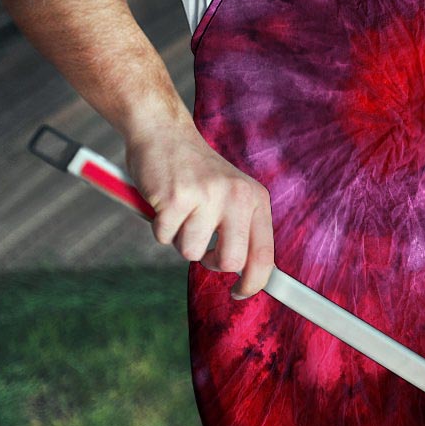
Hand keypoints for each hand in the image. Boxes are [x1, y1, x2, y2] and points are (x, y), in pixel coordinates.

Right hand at [125, 124, 273, 298]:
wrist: (164, 132)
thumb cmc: (196, 173)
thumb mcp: (231, 194)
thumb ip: (241, 229)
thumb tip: (248, 275)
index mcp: (255, 199)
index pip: (265, 255)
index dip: (254, 283)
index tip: (240, 293)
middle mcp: (237, 196)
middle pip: (231, 262)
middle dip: (211, 262)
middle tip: (201, 246)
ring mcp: (207, 196)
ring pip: (191, 253)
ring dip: (179, 238)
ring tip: (180, 211)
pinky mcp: (176, 197)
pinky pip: (164, 237)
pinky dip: (159, 226)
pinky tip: (164, 202)